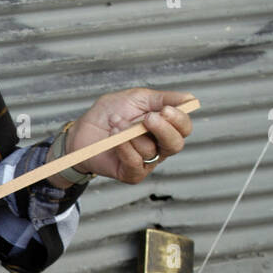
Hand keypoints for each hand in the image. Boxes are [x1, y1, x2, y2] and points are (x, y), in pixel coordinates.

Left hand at [59, 88, 195, 184]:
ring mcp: (146, 162)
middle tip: (148, 118)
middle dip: (164, 130)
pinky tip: (114, 135)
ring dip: (131, 133)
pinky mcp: (131, 174)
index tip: (166, 109)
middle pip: (176, 144)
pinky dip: (125, 147)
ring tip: (115, 122)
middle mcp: (159, 147)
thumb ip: (163, 99)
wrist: (82, 130)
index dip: (179, 119)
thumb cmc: (109, 113)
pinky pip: (135, 162)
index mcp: (164, 128)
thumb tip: (189, 98)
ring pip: (151, 150)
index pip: (184, 128)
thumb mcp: (137, 98)